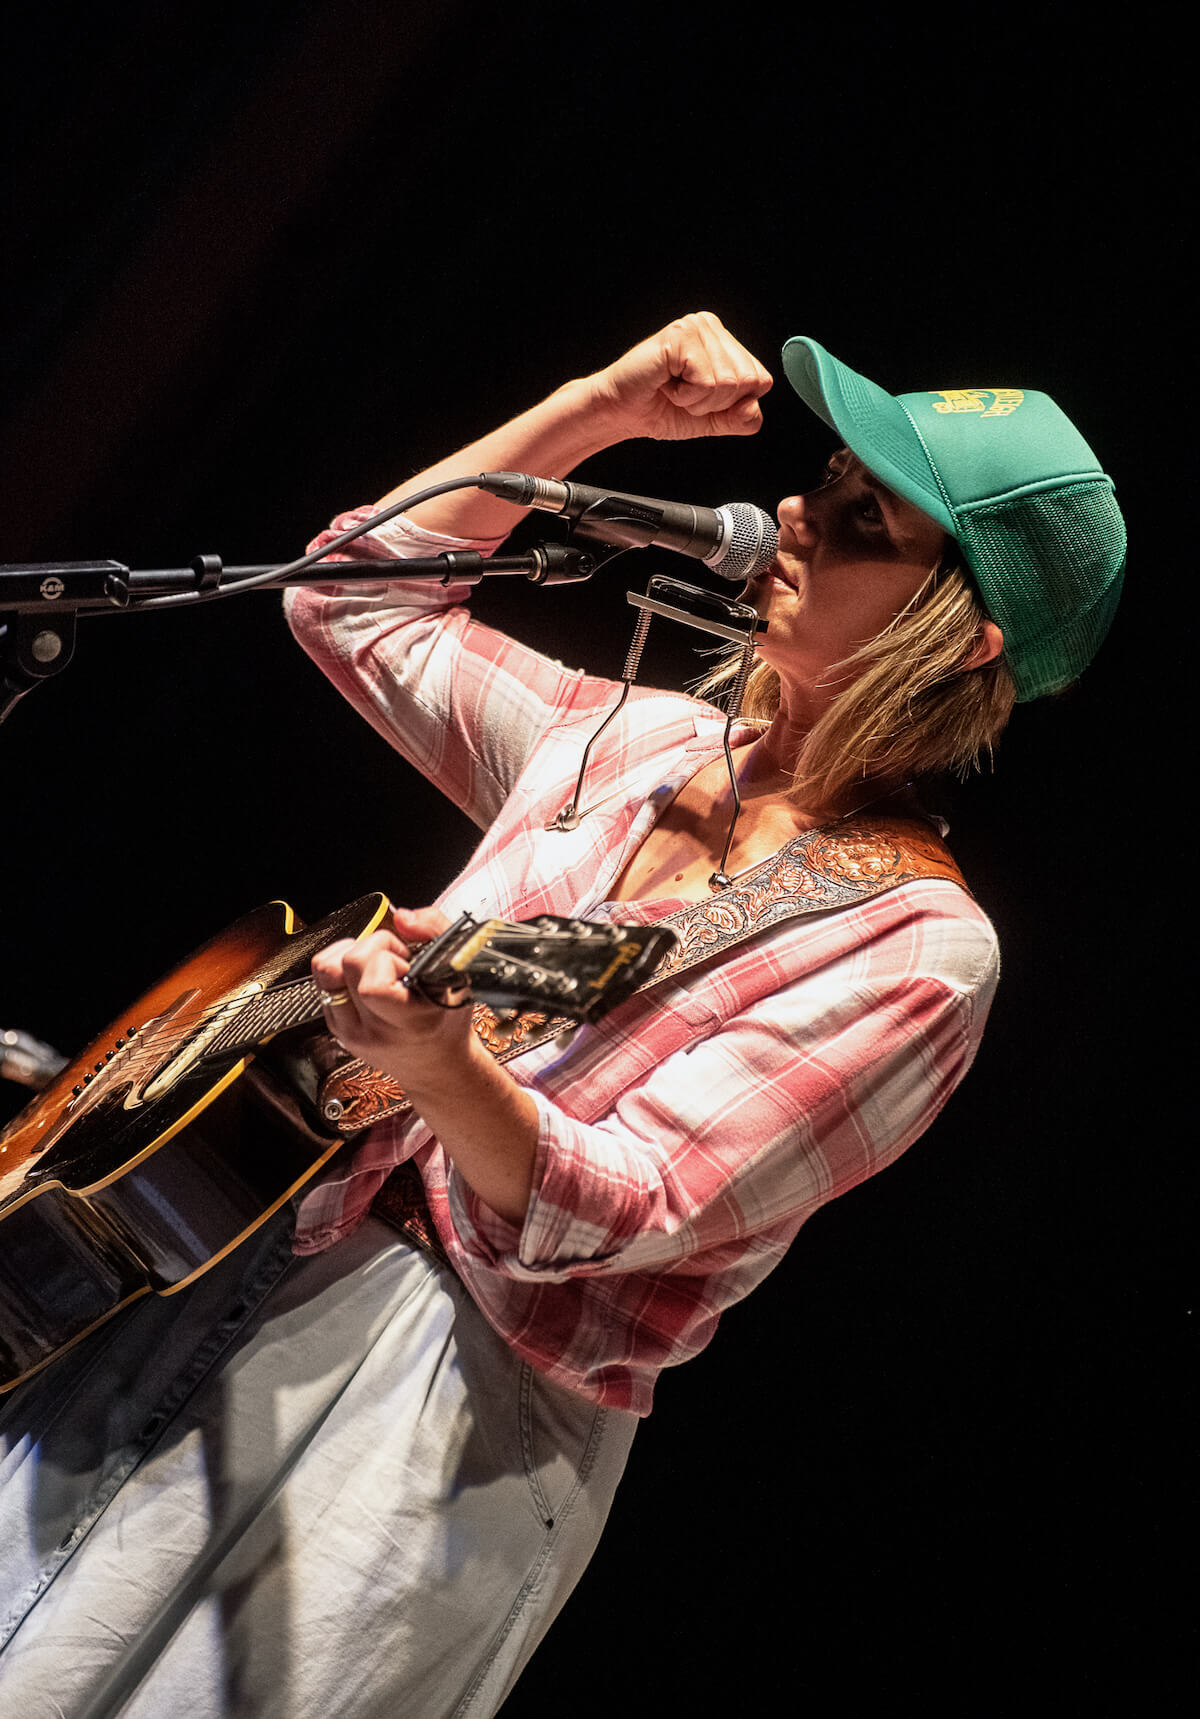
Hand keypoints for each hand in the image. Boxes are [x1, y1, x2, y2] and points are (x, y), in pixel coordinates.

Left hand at [310, 906, 469, 1084]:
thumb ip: (435, 931)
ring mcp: (350, 1032)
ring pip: (325, 971)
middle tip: (395, 961)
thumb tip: (401, 917)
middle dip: (373, 948)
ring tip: (376, 967)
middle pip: (345, 965)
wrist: (436, 1067)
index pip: (372, 984)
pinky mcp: (335, 1029)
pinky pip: (322, 982)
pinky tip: (365, 978)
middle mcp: (374, 1030)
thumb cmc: (448, 1019)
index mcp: (409, 1022)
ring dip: (350, 957)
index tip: (408, 963)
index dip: (388, 957)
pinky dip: (342, 970)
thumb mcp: (459, 972)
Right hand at [585, 310, 772, 444]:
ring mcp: (696, 327)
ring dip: (697, 400)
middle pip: (748, 381)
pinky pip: (706, 381)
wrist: (621, 412)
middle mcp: (712, 328)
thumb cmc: (661, 409)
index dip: (732, 403)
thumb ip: (742, 419)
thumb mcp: (713, 419)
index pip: (761, 380)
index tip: (700, 398)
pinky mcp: (681, 336)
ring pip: (727, 382)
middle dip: (715, 403)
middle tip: (684, 394)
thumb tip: (753, 406)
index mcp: (724, 342)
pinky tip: (667, 383)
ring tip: (674, 389)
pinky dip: (686, 395)